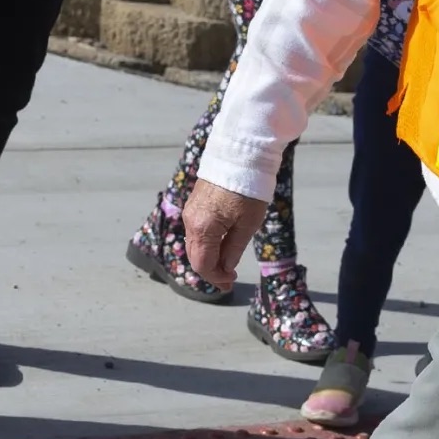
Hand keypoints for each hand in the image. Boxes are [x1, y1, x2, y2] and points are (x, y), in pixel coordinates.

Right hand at [182, 179, 268, 293]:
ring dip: (208, 257)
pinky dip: (206, 243)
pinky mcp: (194, 204)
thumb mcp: (248, 224)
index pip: (203, 265)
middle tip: (229, 279)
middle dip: (211, 270)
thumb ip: (234, 249)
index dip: (216, 278)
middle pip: (195, 257)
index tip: (231, 283)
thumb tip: (225, 268)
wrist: (239, 155)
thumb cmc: (248, 190)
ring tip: (227, 264)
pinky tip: (221, 246)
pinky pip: (196, 231)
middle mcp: (191, 221)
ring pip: (194, 244)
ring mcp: (190, 212)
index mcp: (204, 228)